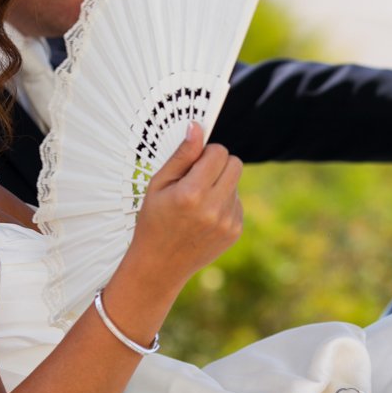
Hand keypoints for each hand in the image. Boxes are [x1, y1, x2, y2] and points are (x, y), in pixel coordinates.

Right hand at [130, 122, 243, 283]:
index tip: (194, 162)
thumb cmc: (154, 221)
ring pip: (236, 182)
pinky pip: (237, 202)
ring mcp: (228, 221)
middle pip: (235, 163)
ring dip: (220, 184)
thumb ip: (181, 155)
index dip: (206, 153)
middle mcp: (214, 208)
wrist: (160, 265)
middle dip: (218, 164)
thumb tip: (197, 127)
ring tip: (197, 202)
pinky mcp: (235, 230)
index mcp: (192, 193)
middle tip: (198, 177)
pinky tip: (204, 216)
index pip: (219, 152)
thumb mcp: (158, 184)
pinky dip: (224, 203)